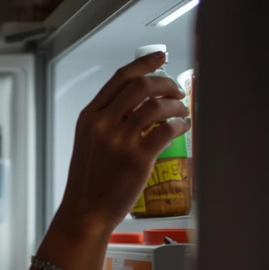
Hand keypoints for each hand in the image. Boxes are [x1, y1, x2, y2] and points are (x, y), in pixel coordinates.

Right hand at [56, 52, 190, 233]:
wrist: (85, 212)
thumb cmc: (89, 181)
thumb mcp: (89, 143)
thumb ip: (108, 121)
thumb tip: (140, 104)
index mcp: (90, 117)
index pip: (120, 78)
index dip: (145, 63)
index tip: (161, 57)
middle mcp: (103, 125)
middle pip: (141, 86)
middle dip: (165, 83)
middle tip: (176, 91)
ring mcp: (120, 141)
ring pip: (156, 106)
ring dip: (176, 104)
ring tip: (182, 111)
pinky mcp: (137, 158)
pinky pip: (166, 130)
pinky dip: (180, 125)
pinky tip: (183, 128)